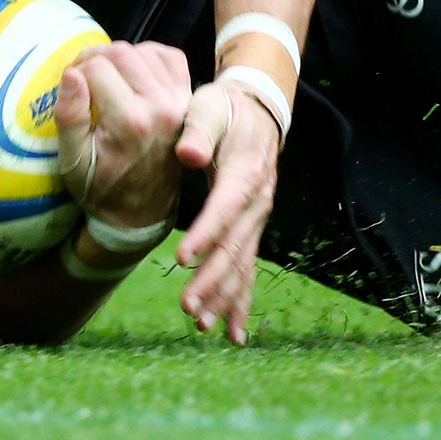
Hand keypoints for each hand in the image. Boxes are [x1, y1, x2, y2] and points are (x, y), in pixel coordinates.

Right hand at [57, 41, 192, 229]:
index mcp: (130, 122)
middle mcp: (160, 107)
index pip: (95, 68)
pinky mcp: (189, 99)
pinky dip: (149, 55)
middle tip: (82, 78)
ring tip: (104, 77)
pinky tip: (133, 72)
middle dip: (94, 59)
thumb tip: (71, 74)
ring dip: (120, 57)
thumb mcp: (73, 163)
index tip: (70, 89)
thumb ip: (69, 117)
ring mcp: (179, 101)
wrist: (142, 210)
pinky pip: (171, 57)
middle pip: (121, 53)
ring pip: (144, 51)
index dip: (74, 72)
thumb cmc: (100, 188)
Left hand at [174, 82, 280, 344]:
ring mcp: (257, 219)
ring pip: (242, 264)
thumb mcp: (210, 107)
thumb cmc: (225, 109)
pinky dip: (240, 301)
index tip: (182, 259)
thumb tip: (186, 153)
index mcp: (244, 173)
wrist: (257, 111)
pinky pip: (248, 269)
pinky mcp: (252, 229)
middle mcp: (256, 202)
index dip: (206, 234)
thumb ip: (198, 129)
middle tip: (188, 308)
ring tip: (202, 325)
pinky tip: (232, 332)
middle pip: (235, 247)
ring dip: (224, 297)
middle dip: (212, 281)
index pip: (224, 208)